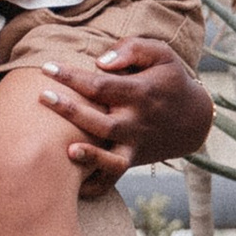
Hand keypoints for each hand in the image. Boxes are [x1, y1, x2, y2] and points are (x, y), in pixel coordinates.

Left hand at [36, 41, 213, 194]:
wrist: (193, 118)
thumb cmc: (168, 80)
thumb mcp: (161, 54)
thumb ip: (132, 50)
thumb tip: (100, 62)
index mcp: (141, 93)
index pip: (101, 85)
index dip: (72, 77)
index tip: (46, 68)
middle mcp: (137, 122)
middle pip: (101, 122)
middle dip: (70, 111)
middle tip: (42, 95)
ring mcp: (135, 145)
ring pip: (112, 159)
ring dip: (91, 157)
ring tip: (67, 150)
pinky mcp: (133, 160)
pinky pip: (114, 178)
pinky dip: (95, 185)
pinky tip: (72, 183)